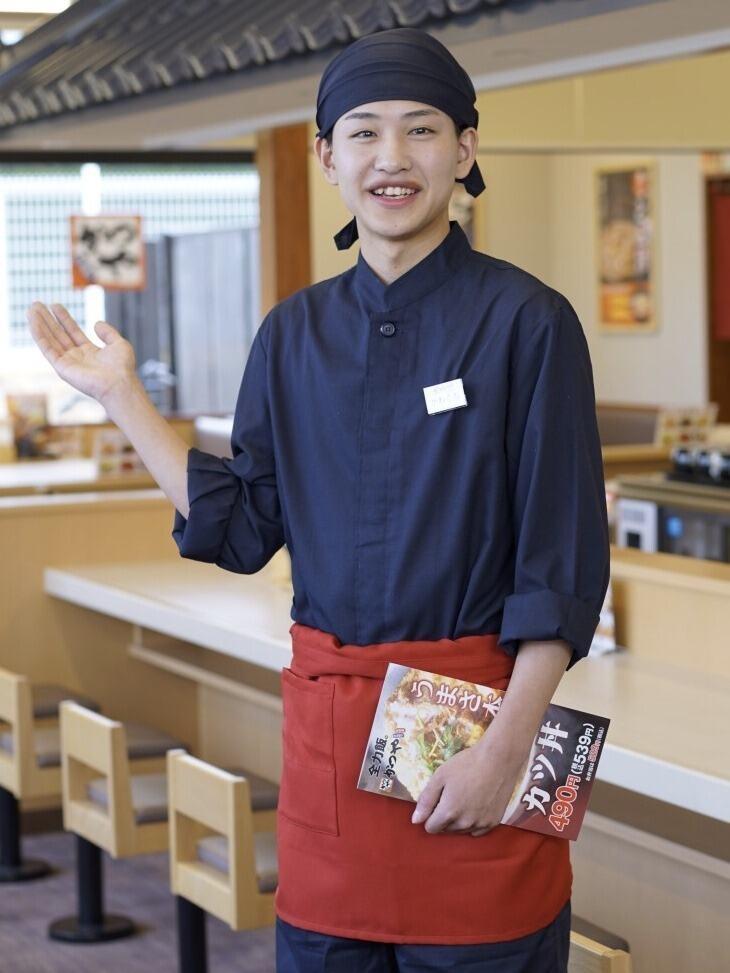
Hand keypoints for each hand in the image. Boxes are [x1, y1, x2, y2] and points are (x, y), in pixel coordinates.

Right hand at [26, 302, 136, 405]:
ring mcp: (68, 363)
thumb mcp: (118, 344)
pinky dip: (39, 336)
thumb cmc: (122, 368)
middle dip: (47, 319)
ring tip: (31, 309)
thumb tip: (96, 323)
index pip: (73, 332)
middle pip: (58, 334)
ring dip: (39, 324)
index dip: (64, 318)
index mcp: (89, 352)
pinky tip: (33, 323)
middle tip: (36, 304)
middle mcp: (77, 357)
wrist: (119, 383)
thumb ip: (108, 333)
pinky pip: (47, 349)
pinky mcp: (61, 368)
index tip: (54, 304)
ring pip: (50, 340)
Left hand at [410, 740, 525, 837]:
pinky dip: (473, 823)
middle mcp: (464, 824)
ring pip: (461, 831)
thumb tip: (415, 820)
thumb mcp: (440, 776)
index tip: (437, 801)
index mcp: (448, 812)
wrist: (498, 759)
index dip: (430, 815)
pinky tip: (476, 806)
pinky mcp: (494, 822)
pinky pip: (477, 830)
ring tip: (465, 798)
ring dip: (459, 821)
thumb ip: (426, 800)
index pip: (431, 828)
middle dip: (444, 817)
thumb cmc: (466, 764)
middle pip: (446, 830)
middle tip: (452, 796)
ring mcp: (480, 824)